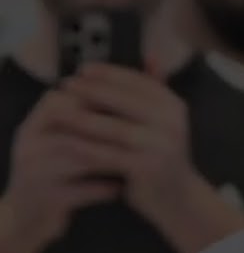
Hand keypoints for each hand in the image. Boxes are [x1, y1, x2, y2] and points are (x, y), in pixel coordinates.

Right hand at [1, 86, 125, 249]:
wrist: (25, 218)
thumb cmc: (54, 173)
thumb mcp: (60, 142)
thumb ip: (85, 120)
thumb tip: (129, 90)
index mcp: (35, 125)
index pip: (65, 99)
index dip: (100, 101)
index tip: (133, 109)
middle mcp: (30, 144)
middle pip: (73, 126)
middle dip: (111, 130)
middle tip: (143, 134)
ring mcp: (35, 172)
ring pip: (78, 157)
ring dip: (111, 159)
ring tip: (136, 160)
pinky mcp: (46, 199)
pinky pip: (80, 191)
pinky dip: (103, 189)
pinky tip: (121, 188)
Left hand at [59, 63, 200, 221]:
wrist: (177, 198)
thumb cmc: (162, 155)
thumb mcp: (164, 120)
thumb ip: (156, 89)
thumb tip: (152, 54)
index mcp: (174, 107)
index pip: (138, 81)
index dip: (108, 73)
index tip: (83, 70)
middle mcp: (171, 123)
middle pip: (123, 100)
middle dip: (91, 91)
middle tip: (65, 85)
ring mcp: (160, 146)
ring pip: (112, 127)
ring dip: (81, 117)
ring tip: (58, 110)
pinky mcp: (146, 168)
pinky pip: (107, 153)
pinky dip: (84, 145)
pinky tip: (66, 140)